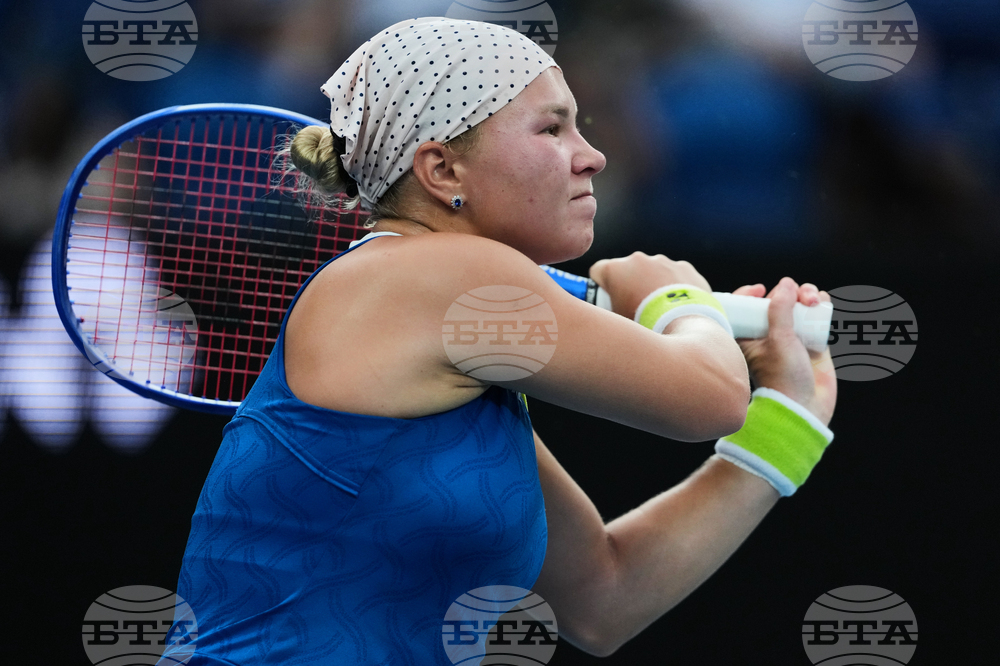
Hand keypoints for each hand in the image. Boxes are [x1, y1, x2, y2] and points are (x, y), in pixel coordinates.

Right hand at [589, 252, 712, 319]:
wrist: (684, 326)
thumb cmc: (645, 326)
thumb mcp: (616, 323)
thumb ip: (609, 312)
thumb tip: (609, 316)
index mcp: (615, 270)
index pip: (598, 272)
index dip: (602, 287)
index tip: (609, 300)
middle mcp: (637, 259)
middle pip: (627, 270)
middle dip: (630, 285)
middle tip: (636, 308)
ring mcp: (663, 261)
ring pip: (652, 271)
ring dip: (652, 284)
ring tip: (660, 309)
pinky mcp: (684, 267)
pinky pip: (674, 274)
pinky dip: (674, 286)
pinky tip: (678, 305)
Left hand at [731, 278, 836, 426]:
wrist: (805, 407)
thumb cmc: (783, 378)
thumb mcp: (778, 340)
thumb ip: (780, 310)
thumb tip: (785, 284)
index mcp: (749, 337)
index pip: (744, 308)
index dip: (749, 294)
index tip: (760, 289)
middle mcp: (769, 335)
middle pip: (777, 301)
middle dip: (790, 292)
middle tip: (801, 298)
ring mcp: (792, 338)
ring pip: (799, 305)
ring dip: (808, 295)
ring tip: (815, 301)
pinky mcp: (813, 342)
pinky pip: (817, 316)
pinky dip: (821, 305)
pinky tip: (824, 302)